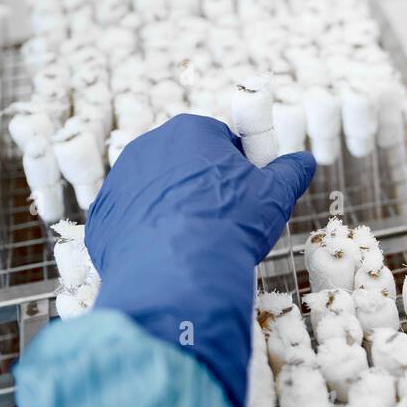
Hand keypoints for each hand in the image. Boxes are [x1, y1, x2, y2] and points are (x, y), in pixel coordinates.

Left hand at [85, 115, 314, 406]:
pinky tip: (168, 257)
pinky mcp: (102, 219)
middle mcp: (148, 148)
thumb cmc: (230, 224)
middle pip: (184, 164)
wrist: (177, 275)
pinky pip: (130, 222)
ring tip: (194, 244)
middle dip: (202, 188)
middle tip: (223, 222)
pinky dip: (147, 236)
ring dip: (173, 211)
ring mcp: (119, 183)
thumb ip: (290, 172)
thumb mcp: (274, 195)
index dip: (237, 169)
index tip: (245, 195)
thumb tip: (304, 161)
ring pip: (155, 193)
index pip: (219, 141)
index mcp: (191, 132)